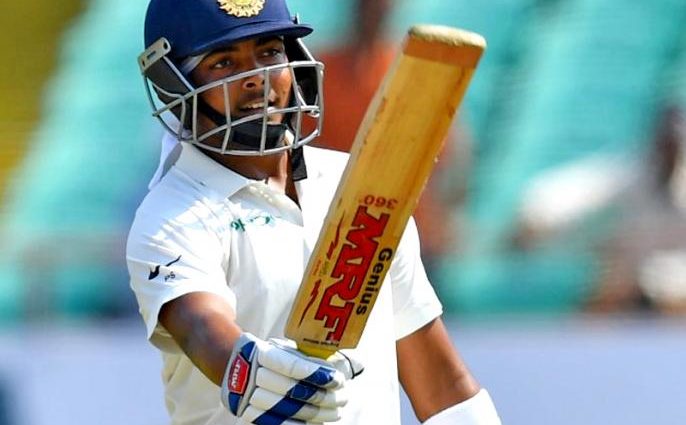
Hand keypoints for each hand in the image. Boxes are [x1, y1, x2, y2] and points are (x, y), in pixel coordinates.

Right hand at [221, 333, 362, 423]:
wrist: (233, 364)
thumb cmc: (270, 354)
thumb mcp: (285, 347)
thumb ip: (312, 356)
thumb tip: (356, 363)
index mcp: (261, 353)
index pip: (293, 367)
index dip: (317, 375)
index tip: (339, 380)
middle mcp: (251, 375)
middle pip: (292, 390)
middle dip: (323, 396)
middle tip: (344, 398)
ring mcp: (247, 397)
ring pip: (287, 410)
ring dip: (317, 413)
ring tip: (337, 412)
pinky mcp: (247, 413)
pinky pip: (276, 424)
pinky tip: (318, 424)